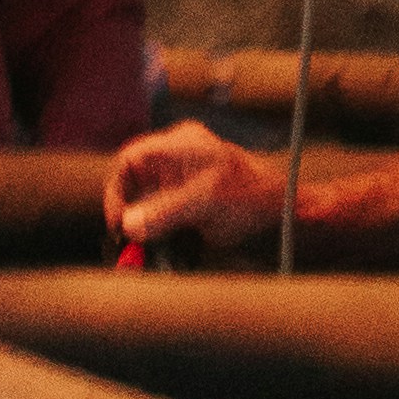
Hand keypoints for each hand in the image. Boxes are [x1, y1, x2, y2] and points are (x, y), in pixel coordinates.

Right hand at [100, 120, 281, 261]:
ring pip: (145, 205)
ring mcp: (181, 182)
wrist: (282, 209)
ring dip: (142, 229)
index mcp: (178, 146)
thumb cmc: (251, 194)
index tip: (119, 222)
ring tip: (143, 253)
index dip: (117, 190)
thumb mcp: (205, 201)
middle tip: (128, 243)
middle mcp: (175, 160)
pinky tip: (163, 250)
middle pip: (134, 184)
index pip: (129, 160)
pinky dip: (157, 236)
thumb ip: (166, 211)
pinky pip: (161, 219)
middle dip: (128, 214)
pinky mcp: (187, 205)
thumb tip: (129, 225)